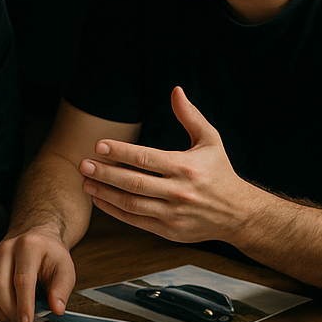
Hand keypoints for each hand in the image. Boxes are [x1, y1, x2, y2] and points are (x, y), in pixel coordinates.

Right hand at [0, 228, 75, 321]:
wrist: (36, 240)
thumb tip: (57, 309)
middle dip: (10, 310)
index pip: (22, 279)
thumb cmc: (50, 256)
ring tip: (14, 318)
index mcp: (29, 246)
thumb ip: (62, 289)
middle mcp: (6, 249)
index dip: (24, 304)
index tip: (27, 321)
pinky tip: (4, 312)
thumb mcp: (65, 269)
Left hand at [78, 87, 255, 243]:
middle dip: (106, 173)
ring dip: (105, 194)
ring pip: (132, 204)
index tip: (99, 146)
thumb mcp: (210, 140)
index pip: (146, 158)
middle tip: (83, 164)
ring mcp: (173, 214)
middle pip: (134, 182)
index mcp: (186, 167)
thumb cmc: (220, 173)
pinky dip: (115, 211)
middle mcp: (179, 192)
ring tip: (86, 182)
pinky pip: (136, 221)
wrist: (238, 213)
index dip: (120, 152)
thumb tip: (175, 90)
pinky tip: (100, 200)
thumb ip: (190, 116)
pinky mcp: (169, 231)